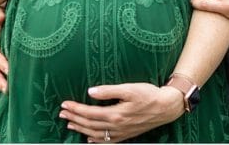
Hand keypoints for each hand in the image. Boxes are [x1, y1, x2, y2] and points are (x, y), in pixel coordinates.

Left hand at [59, 83, 182, 142]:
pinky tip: (89, 138)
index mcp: (115, 113)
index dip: (75, 109)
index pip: (89, 113)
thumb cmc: (148, 94)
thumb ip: (109, 90)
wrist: (166, 107)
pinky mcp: (127, 134)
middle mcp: (116, 126)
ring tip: (70, 125)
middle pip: (90, 124)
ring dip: (81, 129)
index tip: (64, 105)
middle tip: (62, 114)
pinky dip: (96, 140)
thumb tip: (91, 92)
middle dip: (74, 119)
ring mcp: (121, 132)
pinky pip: (107, 141)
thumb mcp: (129, 88)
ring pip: (96, 134)